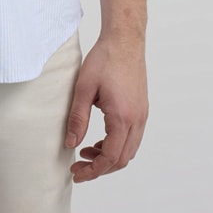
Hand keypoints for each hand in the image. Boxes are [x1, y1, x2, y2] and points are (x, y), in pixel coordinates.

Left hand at [64, 35, 147, 182]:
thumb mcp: (84, 88)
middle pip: (122, 159)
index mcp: (122, 117)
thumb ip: (77, 118)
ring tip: (86, 151)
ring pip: (129, 150)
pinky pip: (132, 137)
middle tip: (79, 167)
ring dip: (109, 157)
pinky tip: (100, 139)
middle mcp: (137, 120)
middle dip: (100, 168)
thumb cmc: (104, 60)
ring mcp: (142, 115)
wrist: (124, 40)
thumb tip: (70, 143)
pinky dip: (117, 145)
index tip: (77, 173)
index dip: (93, 170)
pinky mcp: (141, 109)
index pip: (110, 157)